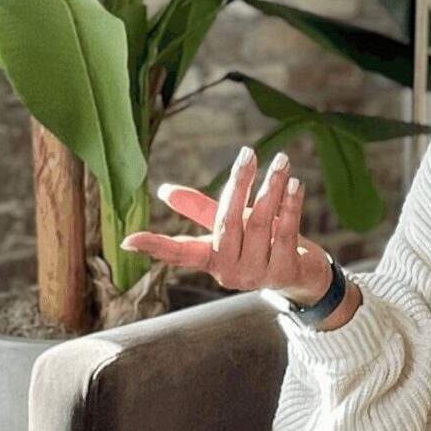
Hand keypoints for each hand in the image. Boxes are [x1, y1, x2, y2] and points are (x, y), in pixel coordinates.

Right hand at [120, 147, 327, 301]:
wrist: (302, 276)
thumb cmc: (261, 245)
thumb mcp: (231, 227)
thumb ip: (201, 209)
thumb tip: (164, 191)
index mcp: (211, 259)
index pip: (179, 253)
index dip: (155, 246)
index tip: (128, 241)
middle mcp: (229, 272)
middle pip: (227, 223)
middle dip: (238, 185)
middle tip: (248, 154)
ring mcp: (256, 276)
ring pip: (259, 224)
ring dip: (271, 189)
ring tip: (281, 161)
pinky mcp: (284, 274)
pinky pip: (285, 233)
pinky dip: (290, 206)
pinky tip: (295, 184)